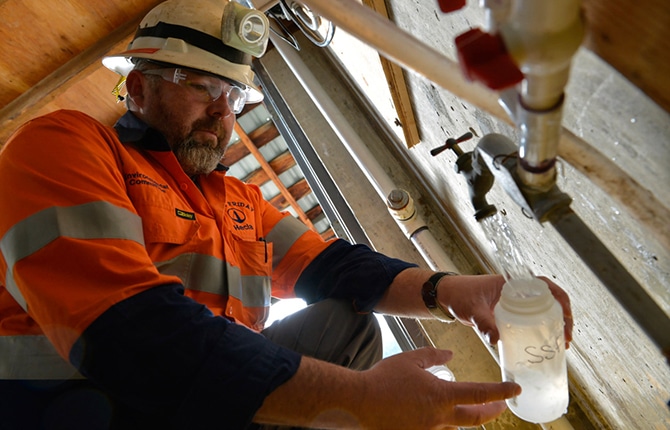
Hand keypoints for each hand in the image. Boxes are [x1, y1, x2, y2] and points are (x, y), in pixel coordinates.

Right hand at [357, 347, 519, 428]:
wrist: (359, 402)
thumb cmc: (383, 378)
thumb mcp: (410, 359)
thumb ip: (433, 356)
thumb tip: (449, 355)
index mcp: (441, 395)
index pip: (479, 394)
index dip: (500, 392)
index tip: (514, 389)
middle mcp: (439, 417)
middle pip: (476, 418)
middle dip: (492, 411)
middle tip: (502, 406)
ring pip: (456, 426)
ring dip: (465, 418)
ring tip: (468, 409)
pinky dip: (444, 424)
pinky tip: (440, 416)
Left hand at [440, 275, 572, 346]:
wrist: (447, 296)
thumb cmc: (459, 295)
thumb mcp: (471, 309)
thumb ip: (482, 323)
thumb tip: (495, 339)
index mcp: (512, 283)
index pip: (545, 284)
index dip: (561, 298)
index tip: (566, 316)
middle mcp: (517, 290)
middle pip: (550, 299)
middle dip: (563, 317)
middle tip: (566, 338)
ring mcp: (515, 302)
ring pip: (543, 310)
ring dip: (555, 324)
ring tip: (560, 344)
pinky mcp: (510, 313)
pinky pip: (531, 318)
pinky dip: (541, 328)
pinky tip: (544, 343)